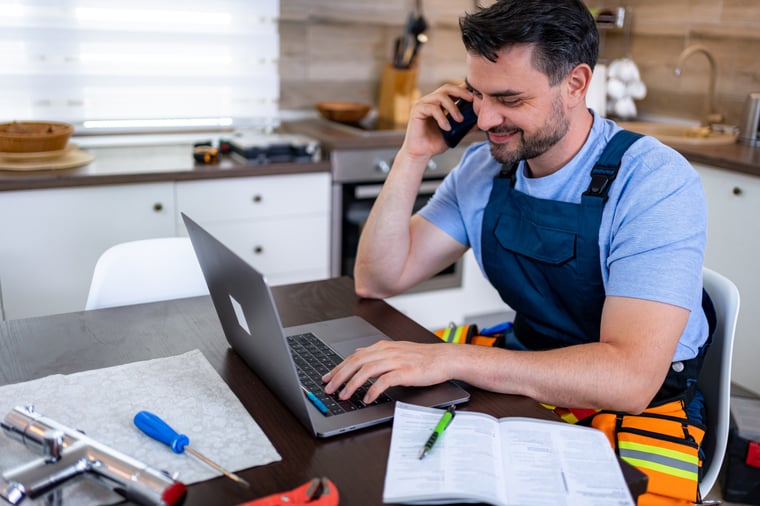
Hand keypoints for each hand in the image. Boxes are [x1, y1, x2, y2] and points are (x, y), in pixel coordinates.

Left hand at [322, 341, 454, 403]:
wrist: (444, 358)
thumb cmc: (422, 357)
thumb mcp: (395, 350)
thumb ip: (376, 353)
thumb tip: (358, 352)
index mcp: (382, 347)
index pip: (354, 356)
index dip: (338, 367)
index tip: (326, 378)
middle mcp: (386, 352)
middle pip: (356, 362)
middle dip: (339, 376)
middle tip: (329, 388)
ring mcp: (396, 361)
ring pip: (367, 370)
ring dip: (352, 384)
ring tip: (344, 395)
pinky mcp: (405, 371)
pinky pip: (385, 381)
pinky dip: (373, 390)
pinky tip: (366, 398)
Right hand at [401, 83, 473, 159]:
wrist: (421, 153)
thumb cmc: (435, 142)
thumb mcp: (455, 133)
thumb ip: (465, 125)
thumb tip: (480, 120)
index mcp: (439, 103)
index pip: (452, 90)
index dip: (464, 90)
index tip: (476, 96)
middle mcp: (430, 100)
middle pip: (447, 88)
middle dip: (461, 92)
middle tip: (471, 100)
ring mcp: (423, 104)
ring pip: (440, 97)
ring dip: (453, 107)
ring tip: (459, 120)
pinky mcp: (417, 110)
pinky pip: (432, 108)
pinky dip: (442, 117)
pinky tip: (446, 128)